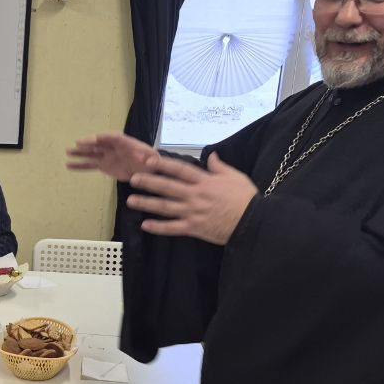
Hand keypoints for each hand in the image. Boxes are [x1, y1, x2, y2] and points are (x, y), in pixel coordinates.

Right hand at [66, 132, 157, 182]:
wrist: (146, 170)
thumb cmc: (151, 162)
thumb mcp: (153, 160)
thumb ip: (150, 158)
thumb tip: (148, 158)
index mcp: (125, 142)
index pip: (112, 137)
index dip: (103, 137)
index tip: (94, 139)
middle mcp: (113, 147)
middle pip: (99, 144)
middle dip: (88, 143)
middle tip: (77, 144)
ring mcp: (107, 156)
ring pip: (91, 153)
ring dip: (80, 153)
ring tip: (67, 152)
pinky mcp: (103, 165)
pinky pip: (90, 165)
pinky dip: (80, 166)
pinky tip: (69, 166)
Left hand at [126, 152, 257, 244]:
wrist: (253, 222)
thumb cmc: (246, 198)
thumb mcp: (235, 177)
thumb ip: (220, 167)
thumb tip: (211, 155)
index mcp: (205, 181)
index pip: (180, 170)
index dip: (163, 164)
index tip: (148, 161)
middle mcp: (195, 195)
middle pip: (167, 187)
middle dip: (148, 182)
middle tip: (132, 179)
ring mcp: (193, 212)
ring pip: (165, 207)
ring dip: (147, 203)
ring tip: (131, 201)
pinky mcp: (194, 228)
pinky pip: (173, 228)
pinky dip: (159, 227)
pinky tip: (145, 225)